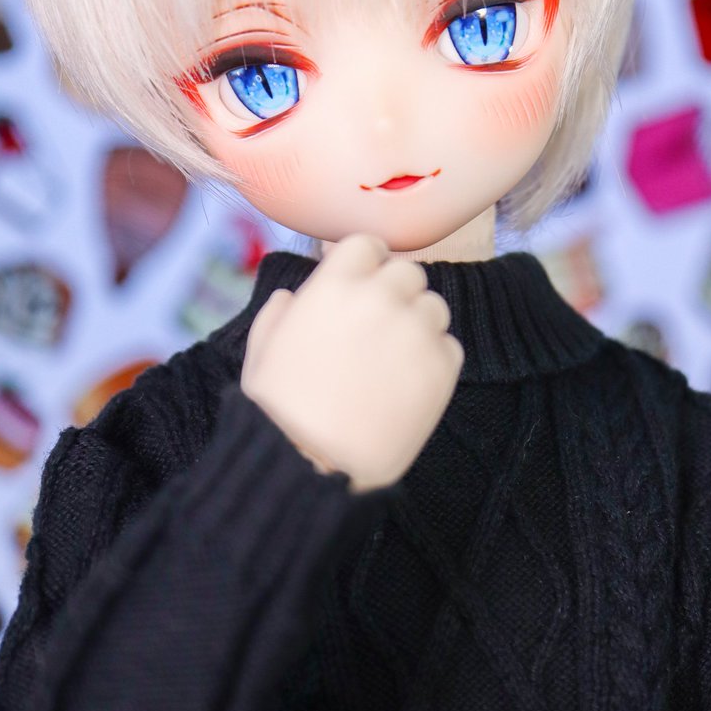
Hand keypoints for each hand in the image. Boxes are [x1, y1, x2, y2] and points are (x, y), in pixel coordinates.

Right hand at [241, 234, 463, 491]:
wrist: (312, 466)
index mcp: (334, 285)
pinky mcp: (442, 368)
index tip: (362, 284)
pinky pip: (450, 346)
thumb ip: (278, 313)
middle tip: (379, 326)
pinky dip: (434, 359)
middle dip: (394, 292)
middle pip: (408, 271)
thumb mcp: (261, 351)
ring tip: (393, 359)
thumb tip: (292, 298)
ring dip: (418, 323)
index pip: (368, 244)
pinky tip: (407, 384)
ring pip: (434, 306)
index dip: (365, 263)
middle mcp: (381, 298)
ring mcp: (416, 331)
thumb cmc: (278, 410)